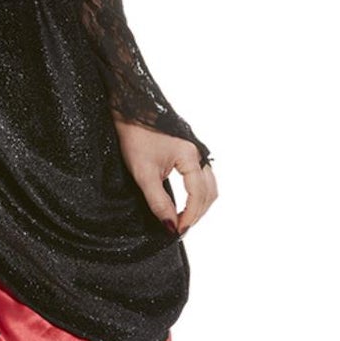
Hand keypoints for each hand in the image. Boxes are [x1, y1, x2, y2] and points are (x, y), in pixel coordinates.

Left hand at [112, 118, 217, 236]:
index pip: (198, 196)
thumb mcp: (143, 174)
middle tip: (180, 228)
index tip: (177, 231)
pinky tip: (185, 202)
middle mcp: (199, 153)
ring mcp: (196, 151)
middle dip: (197, 213)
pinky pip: (203, 178)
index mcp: (191, 157)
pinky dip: (198, 194)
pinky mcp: (190, 151)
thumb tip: (170, 226)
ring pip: (209, 186)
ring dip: (200, 205)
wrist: (130, 109)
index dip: (189, 216)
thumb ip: (158, 201)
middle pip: (209, 192)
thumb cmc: (136, 136)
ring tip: (183, 218)